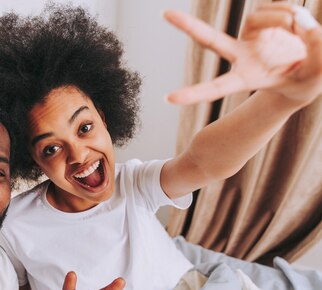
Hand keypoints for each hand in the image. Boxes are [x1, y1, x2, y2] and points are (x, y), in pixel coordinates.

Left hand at [165, 4, 321, 104]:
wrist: (312, 68)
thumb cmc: (309, 79)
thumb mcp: (317, 72)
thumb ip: (315, 48)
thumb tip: (298, 21)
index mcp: (246, 78)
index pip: (216, 87)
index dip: (193, 94)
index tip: (167, 99)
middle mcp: (242, 55)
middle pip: (211, 40)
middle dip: (189, 26)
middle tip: (164, 13)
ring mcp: (249, 36)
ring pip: (266, 16)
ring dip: (290, 18)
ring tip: (305, 30)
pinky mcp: (261, 20)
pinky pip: (276, 5)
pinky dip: (292, 10)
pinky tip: (299, 22)